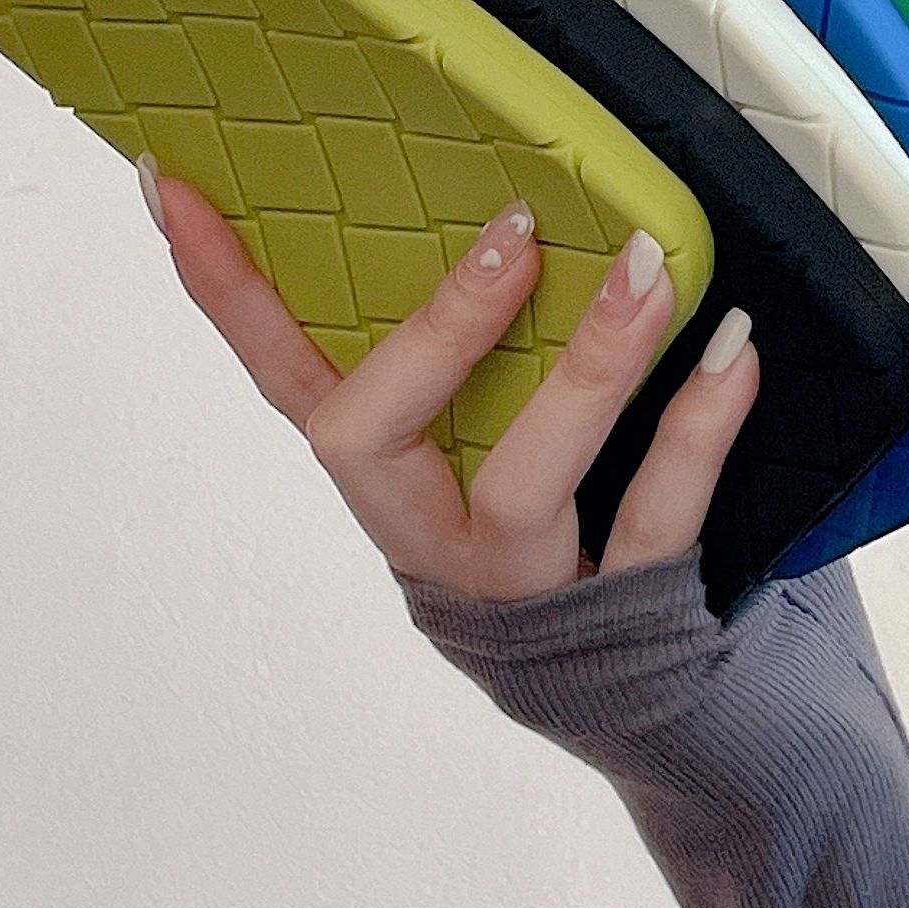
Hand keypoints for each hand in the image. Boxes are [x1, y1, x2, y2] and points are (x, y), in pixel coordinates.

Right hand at [138, 179, 758, 599]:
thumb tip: (516, 194)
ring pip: (522, 486)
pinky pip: (656, 520)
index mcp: (397, 486)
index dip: (227, 294)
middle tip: (511, 229)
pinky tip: (733, 349)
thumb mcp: (522, 450)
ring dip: (586, 368)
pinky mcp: (627, 620)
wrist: (690, 724)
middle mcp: (436, 543)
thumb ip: (496, 360)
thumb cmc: (595, 546)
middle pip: (368, 439)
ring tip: (644, 269)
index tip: (176, 183)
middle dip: (428, 331)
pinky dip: (698, 429)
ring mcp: (525, 591)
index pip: (285, 379)